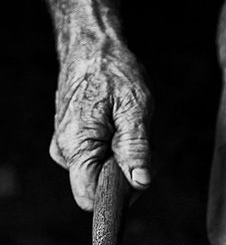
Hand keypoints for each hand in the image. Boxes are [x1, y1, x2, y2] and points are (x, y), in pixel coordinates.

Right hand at [51, 39, 152, 209]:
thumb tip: (140, 182)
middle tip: (134, 136)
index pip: (91, 198)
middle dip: (124, 172)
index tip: (136, 174)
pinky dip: (113, 148)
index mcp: (77, 147)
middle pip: (99, 187)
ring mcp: (67, 148)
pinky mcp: (73, 142)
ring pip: (101, 173)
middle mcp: (65, 152)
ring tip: (125, 124)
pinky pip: (98, 159)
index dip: (118, 195)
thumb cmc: (113, 71)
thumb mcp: (134, 109)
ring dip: (121, 158)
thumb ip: (135, 149)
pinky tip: (117, 124)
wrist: (92, 45)